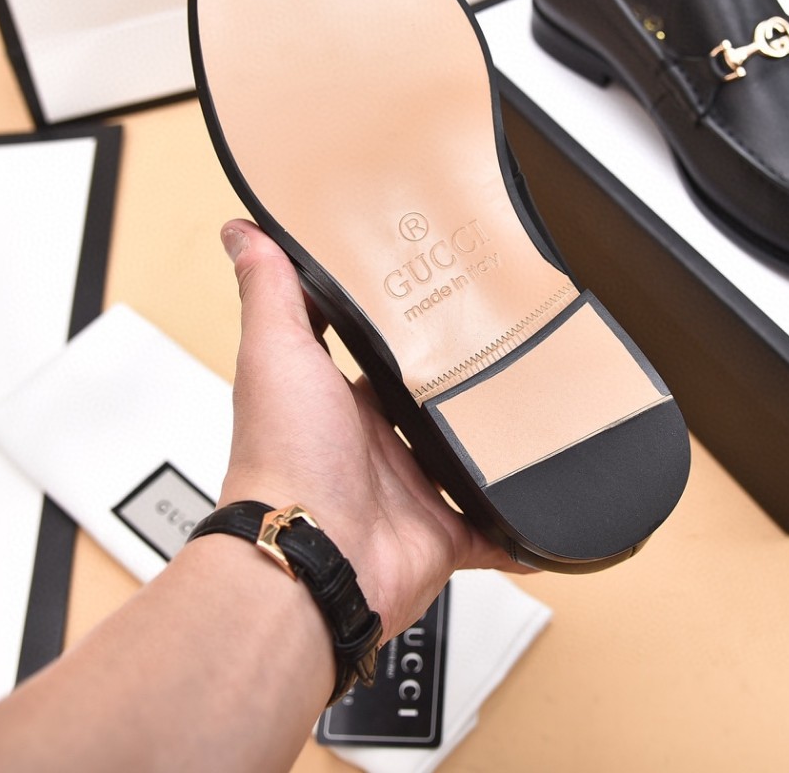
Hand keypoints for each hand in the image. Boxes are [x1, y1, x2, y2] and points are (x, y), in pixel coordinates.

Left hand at [218, 219, 525, 639]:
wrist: (313, 557)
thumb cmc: (285, 458)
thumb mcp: (276, 353)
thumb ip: (270, 291)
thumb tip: (242, 231)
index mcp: (334, 401)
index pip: (371, 353)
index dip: (400, 327)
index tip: (433, 294)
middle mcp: (370, 446)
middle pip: (427, 404)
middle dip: (460, 380)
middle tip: (506, 343)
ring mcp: (408, 492)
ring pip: (463, 460)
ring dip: (493, 440)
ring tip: (538, 405)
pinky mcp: (443, 535)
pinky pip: (493, 530)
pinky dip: (520, 523)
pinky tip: (547, 498)